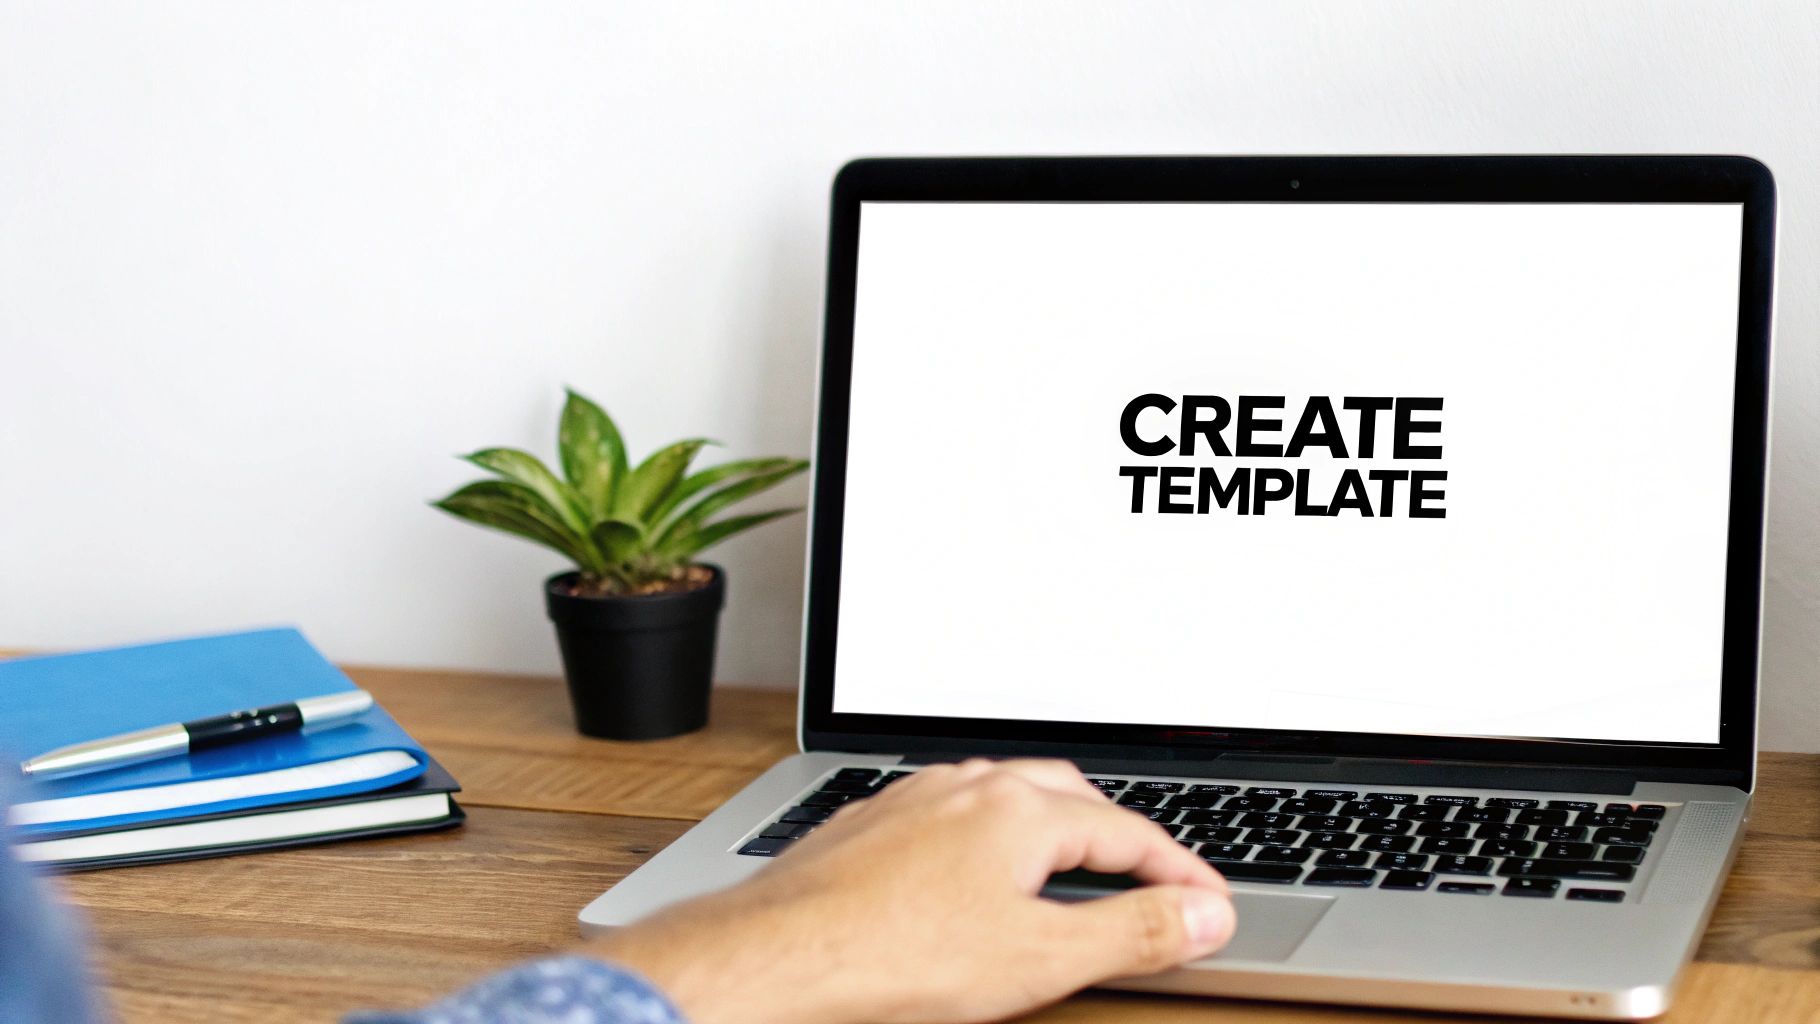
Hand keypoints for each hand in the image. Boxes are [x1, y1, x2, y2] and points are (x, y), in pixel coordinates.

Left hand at [589, 758, 1235, 1023]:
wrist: (776, 959)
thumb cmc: (895, 956)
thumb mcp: (1042, 958)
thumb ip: (1135, 933)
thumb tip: (1206, 916)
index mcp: (1019, 809)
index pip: (1127, 831)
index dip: (1179, 873)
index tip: (1209, 905)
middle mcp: (965, 788)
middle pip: (1066, 795)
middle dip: (1115, 833)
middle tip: (1150, 875)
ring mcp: (910, 800)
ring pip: (999, 795)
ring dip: (1049, 826)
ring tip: (1070, 866)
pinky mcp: (867, 825)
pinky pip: (945, 814)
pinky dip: (985, 837)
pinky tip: (972, 872)